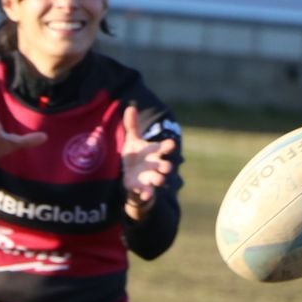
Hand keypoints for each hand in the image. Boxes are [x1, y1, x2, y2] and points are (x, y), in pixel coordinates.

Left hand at [121, 104, 175, 218]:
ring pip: (159, 179)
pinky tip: (145, 195)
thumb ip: (132, 125)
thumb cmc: (136, 155)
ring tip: (159, 180)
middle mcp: (156, 165)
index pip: (164, 148)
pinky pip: (147, 192)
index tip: (170, 144)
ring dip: (159, 179)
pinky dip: (147, 194)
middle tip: (166, 166)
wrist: (130, 175)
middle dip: (166, 166)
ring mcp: (150, 177)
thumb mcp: (132, 140)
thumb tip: (130, 106)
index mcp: (155, 152)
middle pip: (165, 165)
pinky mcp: (143, 188)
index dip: (168, 146)